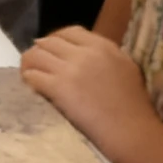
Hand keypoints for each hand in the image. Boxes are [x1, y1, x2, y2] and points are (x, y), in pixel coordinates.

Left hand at [20, 27, 158, 152]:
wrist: (132, 131)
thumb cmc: (134, 106)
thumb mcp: (126, 68)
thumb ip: (105, 56)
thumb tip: (83, 54)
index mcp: (104, 46)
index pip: (71, 31)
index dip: (57, 39)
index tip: (53, 50)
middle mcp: (85, 53)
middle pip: (49, 41)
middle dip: (41, 51)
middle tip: (37, 64)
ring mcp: (70, 69)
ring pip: (36, 55)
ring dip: (30, 64)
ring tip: (29, 74)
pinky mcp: (58, 87)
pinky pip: (32, 75)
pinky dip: (28, 80)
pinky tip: (31, 87)